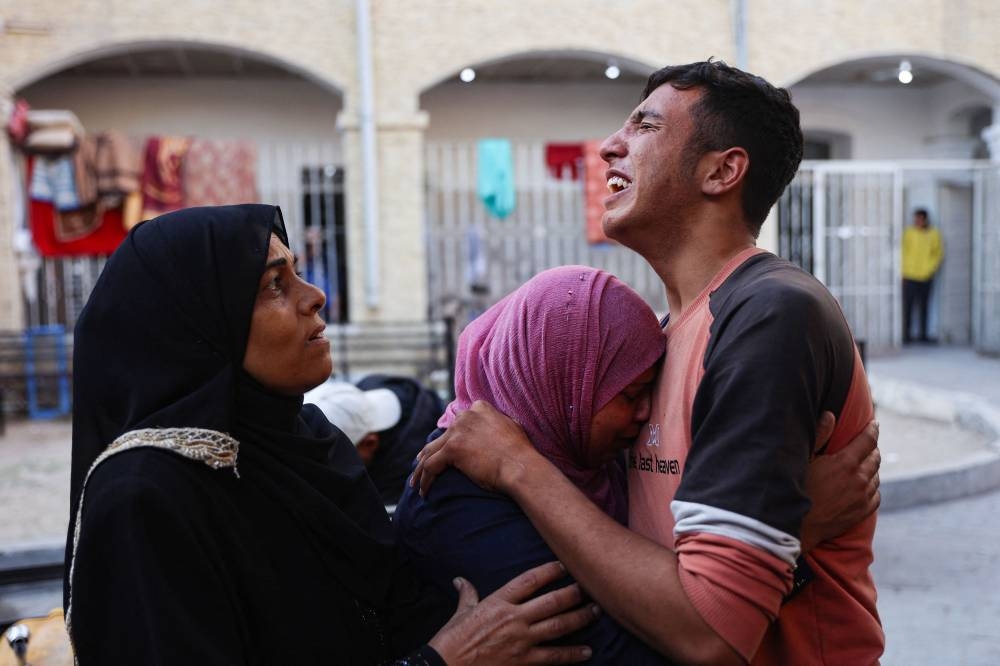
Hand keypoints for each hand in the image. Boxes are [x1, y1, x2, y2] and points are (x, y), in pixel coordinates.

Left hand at [411, 400, 537, 496]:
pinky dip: (424, 479)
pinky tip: (423, 491)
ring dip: (421, 468)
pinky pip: (430, 466)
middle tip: (420, 463)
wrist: (521, 465)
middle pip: (440, 437)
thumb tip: (493, 426)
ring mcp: (457, 432)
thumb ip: (495, 423)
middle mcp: (465, 416)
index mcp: (479, 409)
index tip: (442, 448)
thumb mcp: (510, 426)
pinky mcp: (452, 449)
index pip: (456, 424)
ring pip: (430, 451)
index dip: (447, 437)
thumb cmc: (520, 453)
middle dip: (429, 452)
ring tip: (415, 482)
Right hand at [428, 561, 596, 664]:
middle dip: (573, 594)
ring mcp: (520, 640)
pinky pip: (553, 656)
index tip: (564, 566)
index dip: (549, 571)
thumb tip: (460, 580)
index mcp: (498, 601)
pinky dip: (571, 654)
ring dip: (579, 618)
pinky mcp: (522, 661)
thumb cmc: (451, 639)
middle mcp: (513, 618)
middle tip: (590, 588)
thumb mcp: (460, 612)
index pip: (529, 580)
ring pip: (557, 626)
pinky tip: (587, 652)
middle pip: (551, 601)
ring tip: (595, 613)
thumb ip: (467, 594)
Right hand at [800, 419, 880, 550]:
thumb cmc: (798, 489)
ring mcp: (863, 497)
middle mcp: (860, 480)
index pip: (867, 441)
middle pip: (875, 458)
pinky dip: (873, 487)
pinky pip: (876, 495)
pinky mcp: (862, 512)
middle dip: (872, 448)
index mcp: (846, 463)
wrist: (800, 526)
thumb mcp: (805, 459)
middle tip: (868, 443)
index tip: (874, 423)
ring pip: (876, 477)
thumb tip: (830, 415)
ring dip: (872, 467)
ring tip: (865, 463)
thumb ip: (820, 435)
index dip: (872, 430)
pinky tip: (866, 485)